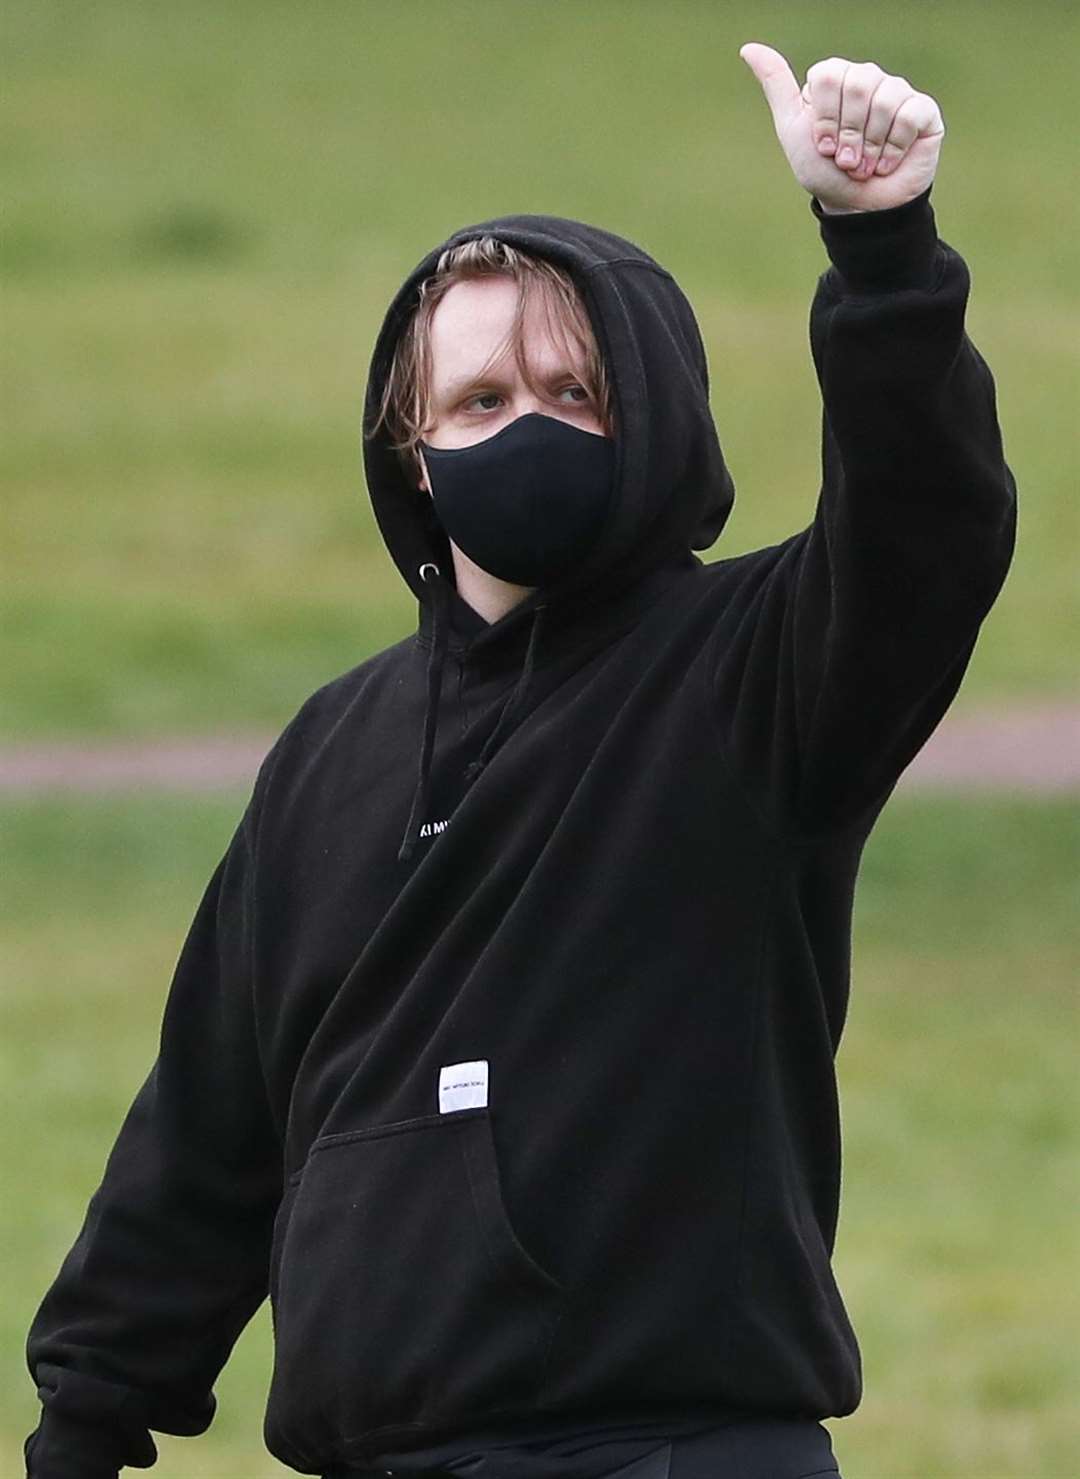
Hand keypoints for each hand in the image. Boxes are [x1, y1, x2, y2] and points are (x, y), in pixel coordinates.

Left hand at [739, 43, 943, 212]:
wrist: (857, 209)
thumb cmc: (824, 171)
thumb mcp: (793, 130)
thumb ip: (776, 87)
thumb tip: (748, 48)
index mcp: (837, 79)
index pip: (830, 76)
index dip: (825, 118)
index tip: (824, 146)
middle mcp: (868, 79)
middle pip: (859, 84)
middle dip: (849, 134)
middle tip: (846, 160)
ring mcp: (897, 93)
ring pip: (885, 98)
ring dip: (870, 146)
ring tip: (866, 165)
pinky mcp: (924, 112)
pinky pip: (911, 115)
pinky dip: (895, 147)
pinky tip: (889, 162)